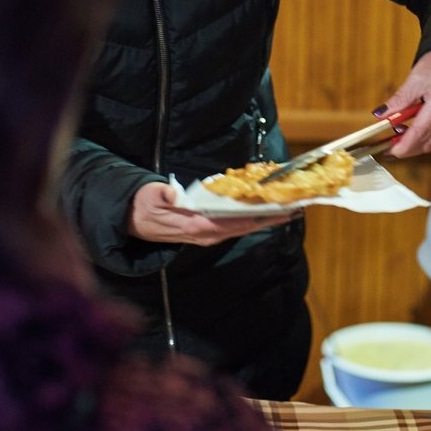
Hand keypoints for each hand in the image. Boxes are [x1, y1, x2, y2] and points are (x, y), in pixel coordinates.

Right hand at [128, 180, 295, 246]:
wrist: (134, 222)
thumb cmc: (144, 206)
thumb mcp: (150, 197)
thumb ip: (163, 196)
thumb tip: (173, 194)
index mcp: (196, 226)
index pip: (232, 222)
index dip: (256, 215)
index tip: (277, 209)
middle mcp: (207, 234)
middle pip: (245, 226)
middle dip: (270, 218)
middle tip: (296, 209)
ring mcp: (209, 235)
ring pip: (243, 227)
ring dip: (266, 219)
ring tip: (289, 210)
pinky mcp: (210, 231)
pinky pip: (236, 225)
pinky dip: (253, 218)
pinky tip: (267, 211)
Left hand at [377, 45, 430, 157]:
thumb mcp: (416, 78)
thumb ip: (399, 100)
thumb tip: (380, 115)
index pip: (420, 134)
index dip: (403, 147)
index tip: (389, 152)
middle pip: (429, 144)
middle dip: (409, 147)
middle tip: (392, 144)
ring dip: (421, 143)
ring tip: (406, 133)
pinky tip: (424, 130)